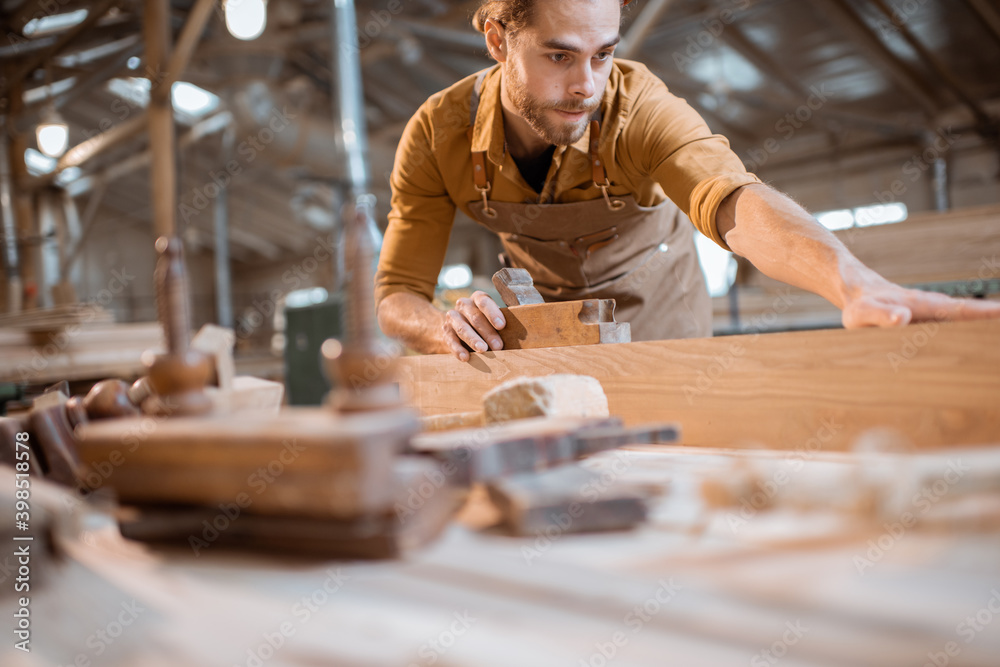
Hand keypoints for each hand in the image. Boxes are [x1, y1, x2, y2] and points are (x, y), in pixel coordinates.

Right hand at [442, 291, 506, 360]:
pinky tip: (465, 357)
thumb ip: (500, 324)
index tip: (502, 325)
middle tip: (499, 346)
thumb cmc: (482, 324)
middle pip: (475, 317)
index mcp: (477, 299)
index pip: (484, 301)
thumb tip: (516, 335)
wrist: (455, 327)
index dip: (493, 313)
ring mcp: (452, 318)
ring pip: (462, 328)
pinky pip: (451, 340)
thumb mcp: (491, 319)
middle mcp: (463, 305)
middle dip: (488, 333)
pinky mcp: (445, 332)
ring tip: (483, 350)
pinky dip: (458, 349)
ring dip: (473, 340)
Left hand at [842, 278, 999, 328]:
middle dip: (991, 318)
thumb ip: (882, 315)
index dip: (983, 312)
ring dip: (982, 325)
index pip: (959, 309)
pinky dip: (967, 329)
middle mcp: (932, 307)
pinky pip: (951, 324)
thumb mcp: (864, 312)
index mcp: (922, 306)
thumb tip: (903, 317)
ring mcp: (931, 313)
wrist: (856, 291)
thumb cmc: (859, 304)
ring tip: (993, 343)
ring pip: (962, 319)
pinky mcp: (927, 320)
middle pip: (969, 313)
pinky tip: (974, 340)